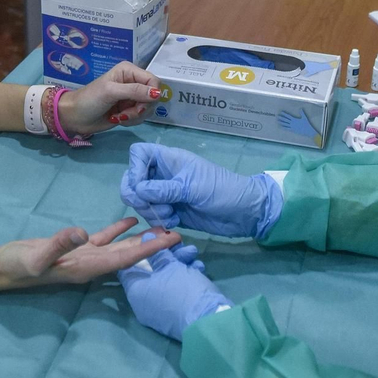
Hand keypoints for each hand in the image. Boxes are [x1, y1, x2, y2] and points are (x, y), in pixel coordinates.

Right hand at [0, 217, 181, 287]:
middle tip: (180, 235)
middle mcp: (93, 264)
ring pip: (121, 247)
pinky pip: (104, 239)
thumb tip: (83, 233)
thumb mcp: (37, 256)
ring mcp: (86, 257)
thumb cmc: (19, 264)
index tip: (171, 241)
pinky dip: (119, 230)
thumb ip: (59, 244)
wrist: (4, 266)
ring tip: (164, 227)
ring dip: (142, 239)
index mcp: (87, 268)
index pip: (125, 258)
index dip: (149, 250)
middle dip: (154, 247)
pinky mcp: (77, 248)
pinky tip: (132, 221)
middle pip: (130, 255)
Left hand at [60, 61, 161, 133]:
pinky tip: (118, 119)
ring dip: (135, 116)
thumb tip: (158, 93)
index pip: (154, 81)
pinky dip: (131, 120)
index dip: (152, 94)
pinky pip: (141, 117)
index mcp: (129, 71)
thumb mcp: (111, 92)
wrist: (75, 117)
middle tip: (126, 113)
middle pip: (153, 96)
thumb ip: (134, 91)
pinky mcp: (129, 110)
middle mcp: (133, 82)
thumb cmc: (89, 99)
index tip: (140, 105)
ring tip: (118, 116)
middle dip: (141, 108)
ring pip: (148, 108)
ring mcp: (132, 97)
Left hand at [117, 242, 231, 340]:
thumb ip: (157, 253)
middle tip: (180, 244)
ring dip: (180, 264)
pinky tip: (198, 267)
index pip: (130, 266)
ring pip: (167, 280)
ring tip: (192, 253)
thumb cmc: (183, 290)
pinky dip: (185, 279)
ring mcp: (159, 310)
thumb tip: (146, 239)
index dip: (142, 249)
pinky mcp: (174, 314)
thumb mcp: (170, 267)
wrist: (206, 321)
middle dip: (168, 256)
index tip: (157, 239)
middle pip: (152, 272)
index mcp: (135, 291)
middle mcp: (143, 302)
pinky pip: (175, 292)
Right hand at [120, 143, 284, 238]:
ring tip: (170, 216)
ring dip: (150, 210)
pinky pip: (153, 214)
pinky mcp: (172, 211)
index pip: (139, 154)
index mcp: (170, 160)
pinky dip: (158, 220)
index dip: (134, 168)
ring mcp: (166, 193)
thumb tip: (138, 190)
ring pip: (141, 200)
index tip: (142, 185)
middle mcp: (164, 174)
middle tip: (152, 207)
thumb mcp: (193, 188)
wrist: (243, 213)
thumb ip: (164, 189)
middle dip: (138, 196)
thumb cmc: (222, 191)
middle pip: (133, 179)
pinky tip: (174, 224)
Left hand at [277, 108, 321, 145]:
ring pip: (285, 124)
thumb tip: (300, 108)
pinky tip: (281, 126)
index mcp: (294, 119)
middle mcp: (292, 123)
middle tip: (278, 116)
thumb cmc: (306, 124)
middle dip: (281, 118)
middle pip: (285, 120)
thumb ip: (302, 113)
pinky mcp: (292, 130)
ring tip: (278, 121)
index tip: (281, 112)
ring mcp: (292, 127)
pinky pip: (287, 128)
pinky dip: (284, 127)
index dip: (284, 114)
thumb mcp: (304, 118)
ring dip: (281, 122)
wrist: (307, 130)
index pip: (288, 116)